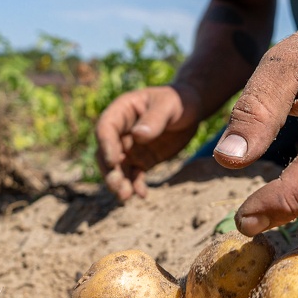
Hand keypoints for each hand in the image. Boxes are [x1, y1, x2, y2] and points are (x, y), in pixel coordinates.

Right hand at [96, 85, 199, 201]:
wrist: (191, 110)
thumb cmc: (177, 100)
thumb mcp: (168, 105)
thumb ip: (154, 119)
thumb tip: (138, 136)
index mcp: (122, 112)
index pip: (106, 129)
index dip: (106, 145)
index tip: (113, 161)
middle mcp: (121, 132)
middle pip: (107, 153)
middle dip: (110, 171)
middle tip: (117, 187)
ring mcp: (130, 147)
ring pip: (118, 168)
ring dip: (120, 183)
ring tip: (126, 197)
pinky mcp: (142, 160)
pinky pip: (135, 175)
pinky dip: (136, 185)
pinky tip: (142, 194)